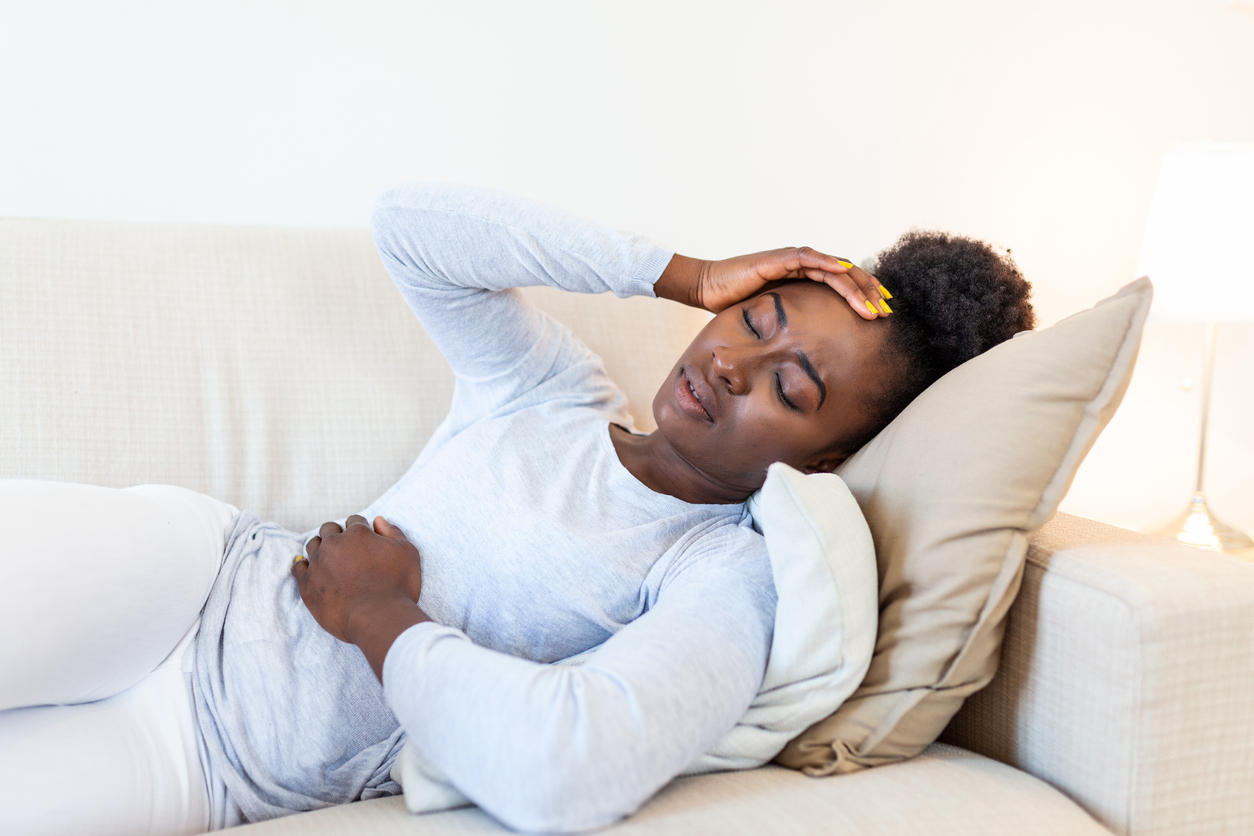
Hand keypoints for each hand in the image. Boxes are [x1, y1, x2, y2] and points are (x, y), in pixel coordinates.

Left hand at [292, 514, 429, 677]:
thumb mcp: (408, 553)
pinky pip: (298, 568)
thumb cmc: (397, 587)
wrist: (379, 618)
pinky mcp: (307, 585)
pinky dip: (303, 566)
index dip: (361, 529)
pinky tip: (308, 568)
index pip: (355, 521)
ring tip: (330, 560)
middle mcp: (334, 544)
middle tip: (347, 551)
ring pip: (312, 545)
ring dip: (321, 548)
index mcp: (358, 533)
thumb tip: (378, 520)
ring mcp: (318, 564)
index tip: (364, 541)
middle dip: (338, 535)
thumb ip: (393, 532)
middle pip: (329, 529)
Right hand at [656, 249, 891, 319]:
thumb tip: (811, 348)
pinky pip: (808, 259)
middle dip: (870, 292)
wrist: (707, 288)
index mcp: (805, 279)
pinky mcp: (777, 259)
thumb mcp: (775, 318)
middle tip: (888, 311)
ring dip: (857, 286)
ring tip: (874, 303)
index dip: (864, 296)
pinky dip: (828, 265)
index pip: (843, 285)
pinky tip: (846, 274)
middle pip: (847, 275)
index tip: (882, 314)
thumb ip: (795, 324)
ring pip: (835, 269)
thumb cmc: (735, 304)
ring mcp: (792, 260)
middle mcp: (803, 266)